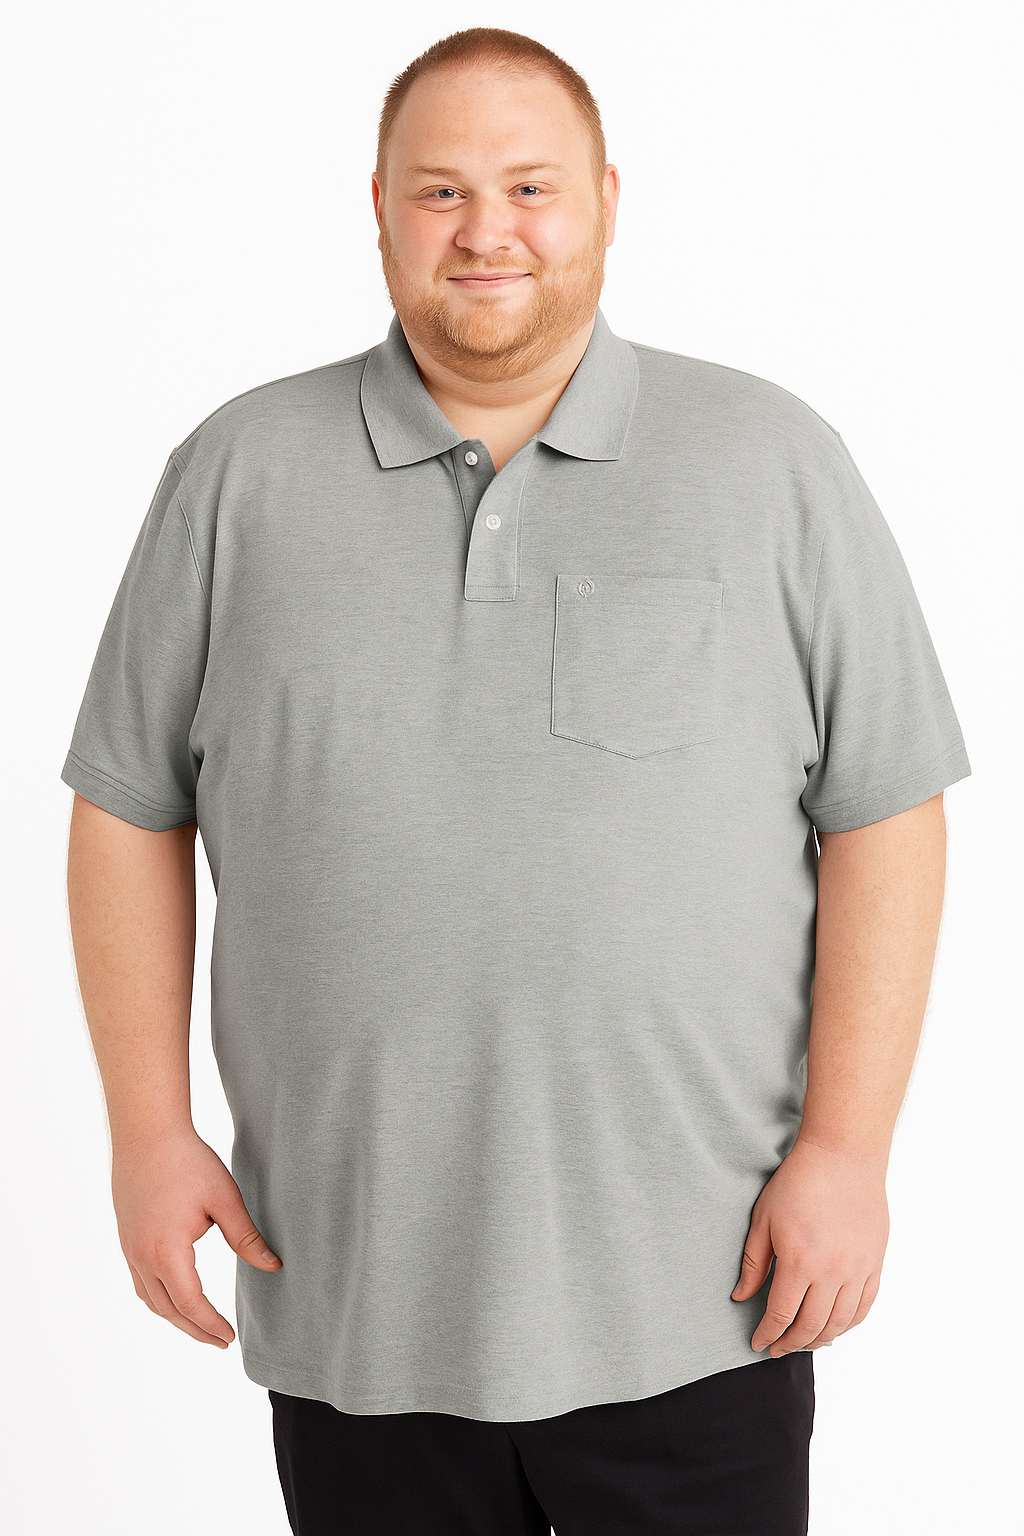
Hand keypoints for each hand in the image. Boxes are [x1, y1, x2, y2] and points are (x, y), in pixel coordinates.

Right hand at [111, 1127, 281, 1347]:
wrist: (147, 1133)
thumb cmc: (188, 1161)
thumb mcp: (225, 1199)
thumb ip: (246, 1238)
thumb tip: (273, 1267)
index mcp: (166, 1252)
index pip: (190, 1304)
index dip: (211, 1325)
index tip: (229, 1339)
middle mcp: (141, 1257)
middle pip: (168, 1310)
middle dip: (194, 1330)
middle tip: (220, 1341)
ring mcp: (128, 1248)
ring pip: (149, 1299)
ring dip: (175, 1316)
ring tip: (200, 1325)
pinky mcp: (125, 1237)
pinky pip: (139, 1281)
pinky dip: (158, 1298)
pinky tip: (174, 1294)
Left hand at [731, 1137, 888, 1356]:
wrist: (842, 1158)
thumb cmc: (798, 1183)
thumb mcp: (763, 1219)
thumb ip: (753, 1262)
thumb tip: (741, 1296)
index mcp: (799, 1262)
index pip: (780, 1315)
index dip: (768, 1334)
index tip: (758, 1343)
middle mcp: (831, 1273)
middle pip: (811, 1326)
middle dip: (791, 1343)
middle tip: (778, 1349)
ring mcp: (857, 1270)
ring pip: (840, 1322)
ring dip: (820, 1339)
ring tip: (804, 1342)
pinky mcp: (875, 1264)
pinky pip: (864, 1306)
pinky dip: (849, 1324)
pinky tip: (836, 1327)